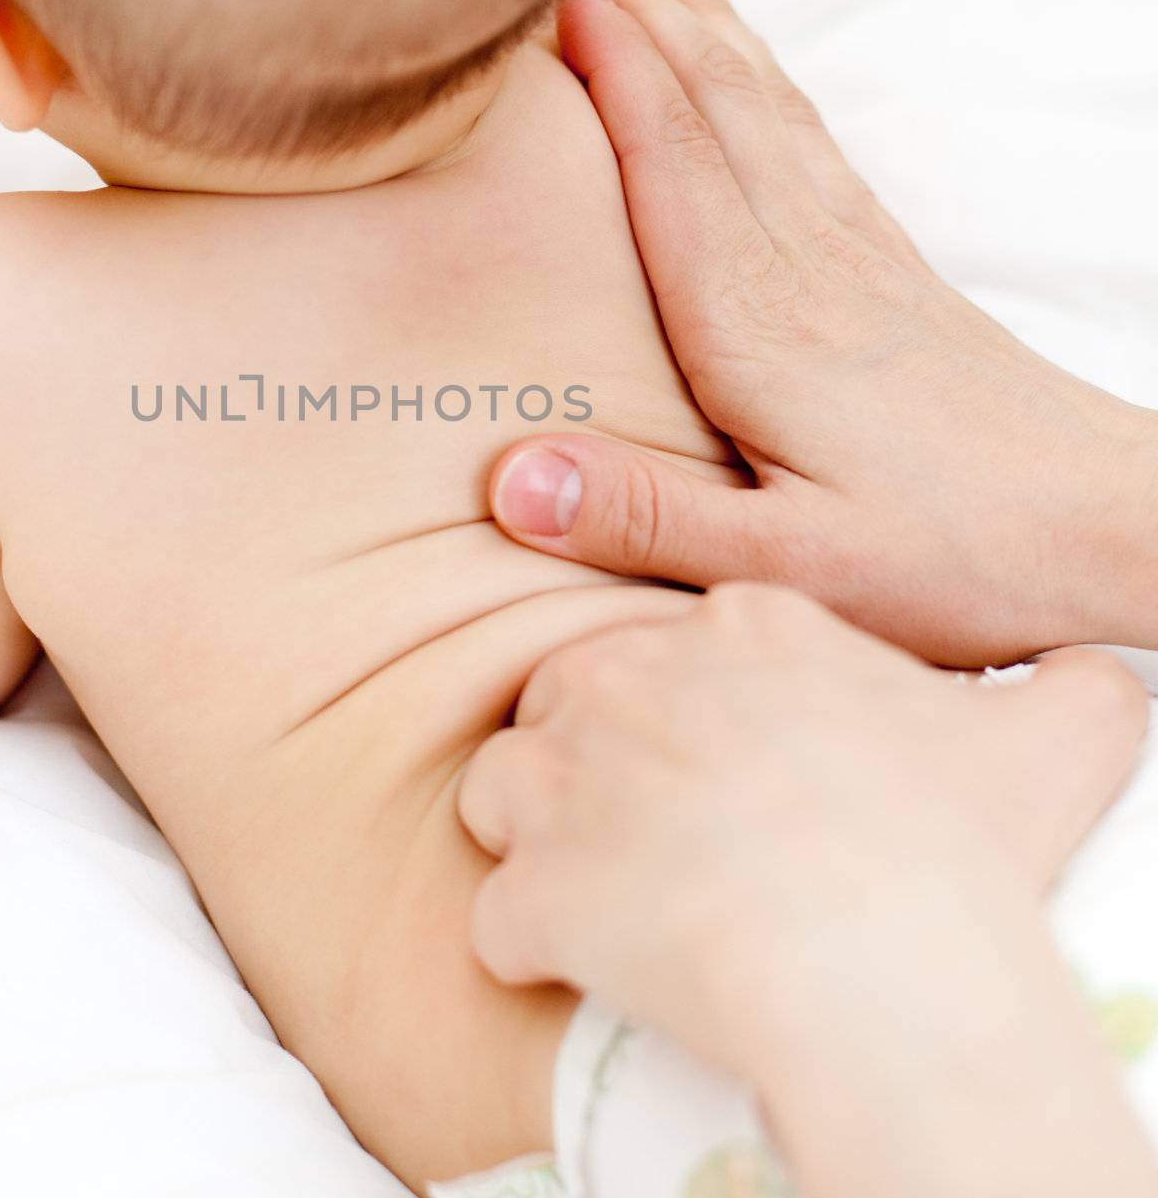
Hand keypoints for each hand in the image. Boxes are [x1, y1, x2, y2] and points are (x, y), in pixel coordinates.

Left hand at [457, 583, 1145, 1078]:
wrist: (882, 963)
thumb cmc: (962, 847)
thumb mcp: (1053, 740)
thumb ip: (1069, 689)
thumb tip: (1097, 674)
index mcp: (743, 626)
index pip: (676, 641)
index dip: (691, 708)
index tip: (727, 769)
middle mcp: (629, 677)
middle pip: (573, 699)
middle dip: (600, 758)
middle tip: (664, 831)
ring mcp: (565, 778)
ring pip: (505, 787)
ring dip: (537, 837)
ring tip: (604, 891)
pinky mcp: (535, 886)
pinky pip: (498, 916)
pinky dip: (526, 946)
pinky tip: (577, 968)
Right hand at [489, 0, 1157, 664]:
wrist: (1116, 528)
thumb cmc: (961, 557)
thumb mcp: (794, 572)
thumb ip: (649, 519)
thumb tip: (512, 478)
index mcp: (759, 324)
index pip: (672, 155)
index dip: (610, 64)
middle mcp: (804, 263)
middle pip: (712, 100)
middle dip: (637, 9)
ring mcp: (853, 255)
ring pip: (761, 102)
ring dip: (698, 21)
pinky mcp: (887, 268)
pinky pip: (809, 137)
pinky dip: (761, 75)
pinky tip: (745, 60)